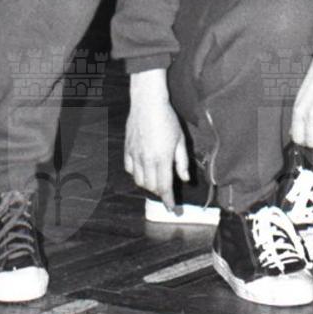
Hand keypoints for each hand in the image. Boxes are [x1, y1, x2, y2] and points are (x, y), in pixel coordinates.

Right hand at [124, 73, 189, 212]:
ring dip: (149, 185)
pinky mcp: (127, 150)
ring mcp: (135, 156)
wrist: (147, 104)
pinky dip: (137, 175)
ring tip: (157, 180)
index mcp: (162, 158)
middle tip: (168, 191)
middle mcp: (146, 160)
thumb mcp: (180, 140)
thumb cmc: (168, 119)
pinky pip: (130, 170)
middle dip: (161, 192)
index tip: (173, 209)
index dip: (169, 201)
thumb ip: (182, 161)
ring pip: (140, 181)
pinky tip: (144, 170)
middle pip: (152, 187)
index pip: (164, 187)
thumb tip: (185, 179)